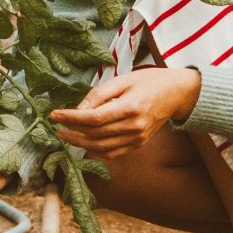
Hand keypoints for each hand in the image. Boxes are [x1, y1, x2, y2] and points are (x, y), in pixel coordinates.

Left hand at [48, 67, 201, 158]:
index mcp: (131, 107)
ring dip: (80, 143)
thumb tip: (78, 107)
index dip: (72, 118)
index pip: (94, 118)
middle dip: (72, 130)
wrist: (176, 94)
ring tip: (64, 134)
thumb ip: (100, 93)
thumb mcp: (123, 79)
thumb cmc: (149, 81)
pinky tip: (83, 142)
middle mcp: (135, 126)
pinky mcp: (138, 144)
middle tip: (56, 124)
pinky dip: (95, 150)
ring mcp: (138, 138)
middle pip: (95, 134)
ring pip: (101, 148)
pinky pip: (112, 153)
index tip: (55, 114)